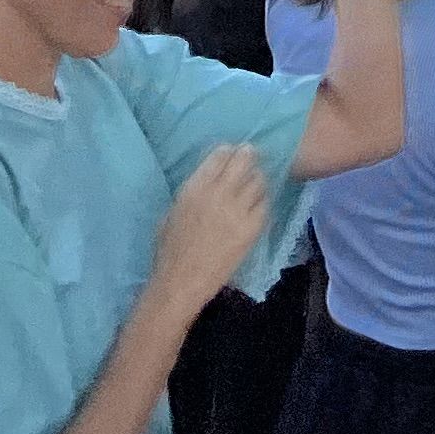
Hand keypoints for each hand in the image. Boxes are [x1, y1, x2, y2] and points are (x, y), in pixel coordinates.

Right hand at [151, 144, 274, 302]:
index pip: (220, 154)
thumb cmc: (169, 250)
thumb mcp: (173, 211)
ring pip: (259, 181)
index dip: (229, 151)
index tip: (233, 152)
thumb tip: (209, 180)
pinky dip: (263, 202)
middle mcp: (218, 193)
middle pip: (244, 160)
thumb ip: (193, 192)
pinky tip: (258, 206)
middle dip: (249, 155)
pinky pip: (265, 205)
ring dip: (257, 179)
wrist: (181, 282)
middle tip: (252, 156)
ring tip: (255, 183)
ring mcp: (238, 210)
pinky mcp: (251, 228)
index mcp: (195, 187)